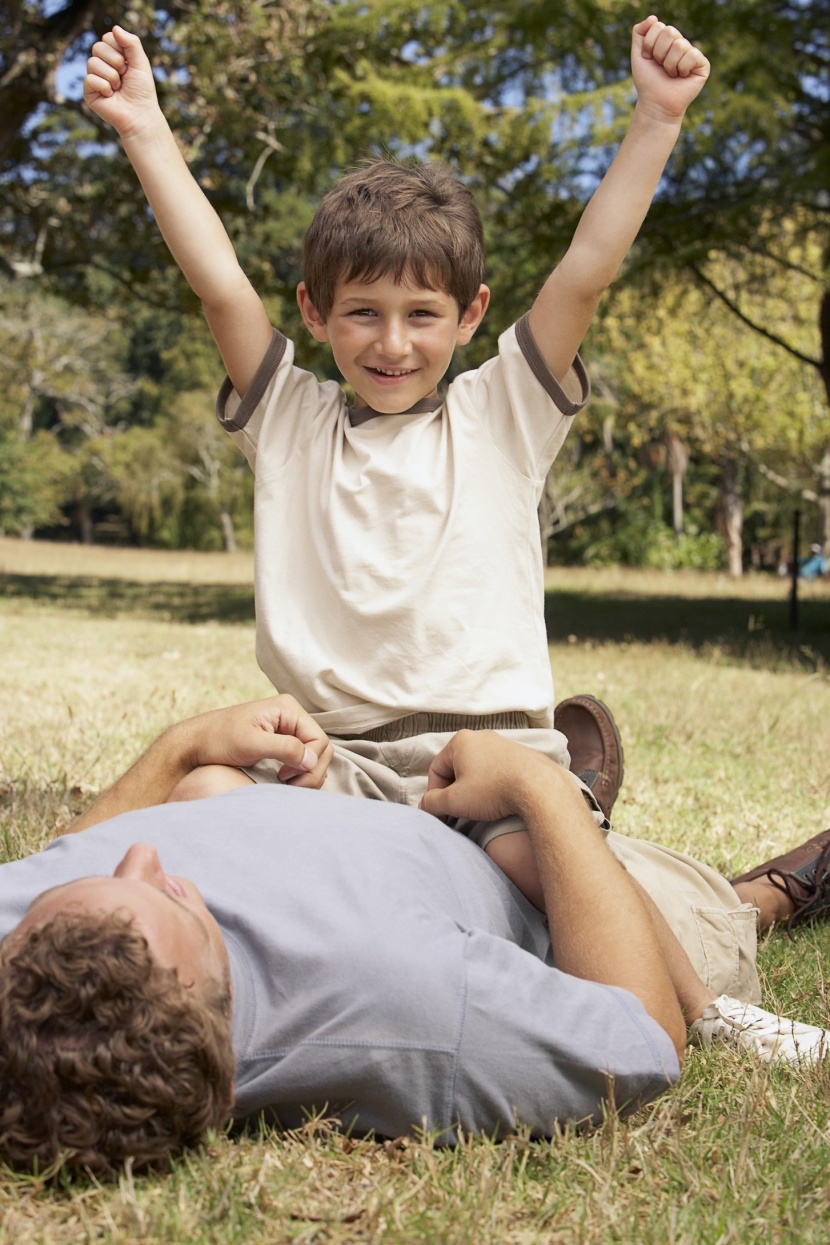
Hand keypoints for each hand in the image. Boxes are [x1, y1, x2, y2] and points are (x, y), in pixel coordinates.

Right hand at [84, 26, 160, 136]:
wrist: (140, 115)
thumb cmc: (142, 91)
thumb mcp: (141, 62)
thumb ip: (131, 42)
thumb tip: (114, 28)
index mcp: (113, 55)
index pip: (107, 38)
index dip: (120, 49)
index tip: (129, 64)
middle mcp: (102, 64)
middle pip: (97, 47)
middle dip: (115, 62)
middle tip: (124, 76)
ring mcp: (94, 77)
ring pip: (92, 62)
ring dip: (111, 76)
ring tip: (118, 87)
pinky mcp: (89, 91)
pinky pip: (90, 79)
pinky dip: (104, 87)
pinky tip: (110, 96)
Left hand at [191, 694, 332, 788]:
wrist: (195, 742)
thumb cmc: (218, 739)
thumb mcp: (251, 743)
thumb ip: (284, 748)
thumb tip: (312, 759)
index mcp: (287, 708)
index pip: (318, 739)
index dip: (309, 762)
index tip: (285, 776)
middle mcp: (291, 716)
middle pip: (321, 748)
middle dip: (311, 770)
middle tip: (290, 786)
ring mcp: (288, 729)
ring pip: (314, 755)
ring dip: (306, 773)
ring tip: (286, 784)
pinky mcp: (282, 741)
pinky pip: (303, 758)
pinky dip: (300, 772)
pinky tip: (285, 780)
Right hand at [419, 730, 555, 822]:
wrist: (540, 787)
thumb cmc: (494, 790)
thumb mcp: (455, 801)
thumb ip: (433, 803)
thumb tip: (425, 806)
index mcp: (461, 741)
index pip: (436, 769)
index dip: (435, 794)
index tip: (442, 813)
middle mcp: (481, 737)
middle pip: (456, 768)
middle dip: (455, 792)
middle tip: (459, 812)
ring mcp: (502, 744)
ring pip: (476, 770)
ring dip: (473, 790)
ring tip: (480, 809)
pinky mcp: (519, 754)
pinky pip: (496, 770)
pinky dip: (491, 786)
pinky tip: (498, 801)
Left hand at [632, 16, 709, 120]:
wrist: (656, 104)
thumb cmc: (648, 82)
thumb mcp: (638, 55)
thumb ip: (639, 33)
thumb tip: (653, 18)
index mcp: (667, 40)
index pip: (658, 26)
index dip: (649, 45)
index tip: (649, 60)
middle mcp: (681, 44)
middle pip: (669, 32)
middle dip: (659, 53)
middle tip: (661, 68)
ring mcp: (692, 53)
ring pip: (679, 45)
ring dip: (669, 64)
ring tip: (671, 75)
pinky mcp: (703, 64)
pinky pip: (692, 55)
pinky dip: (682, 69)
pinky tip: (682, 77)